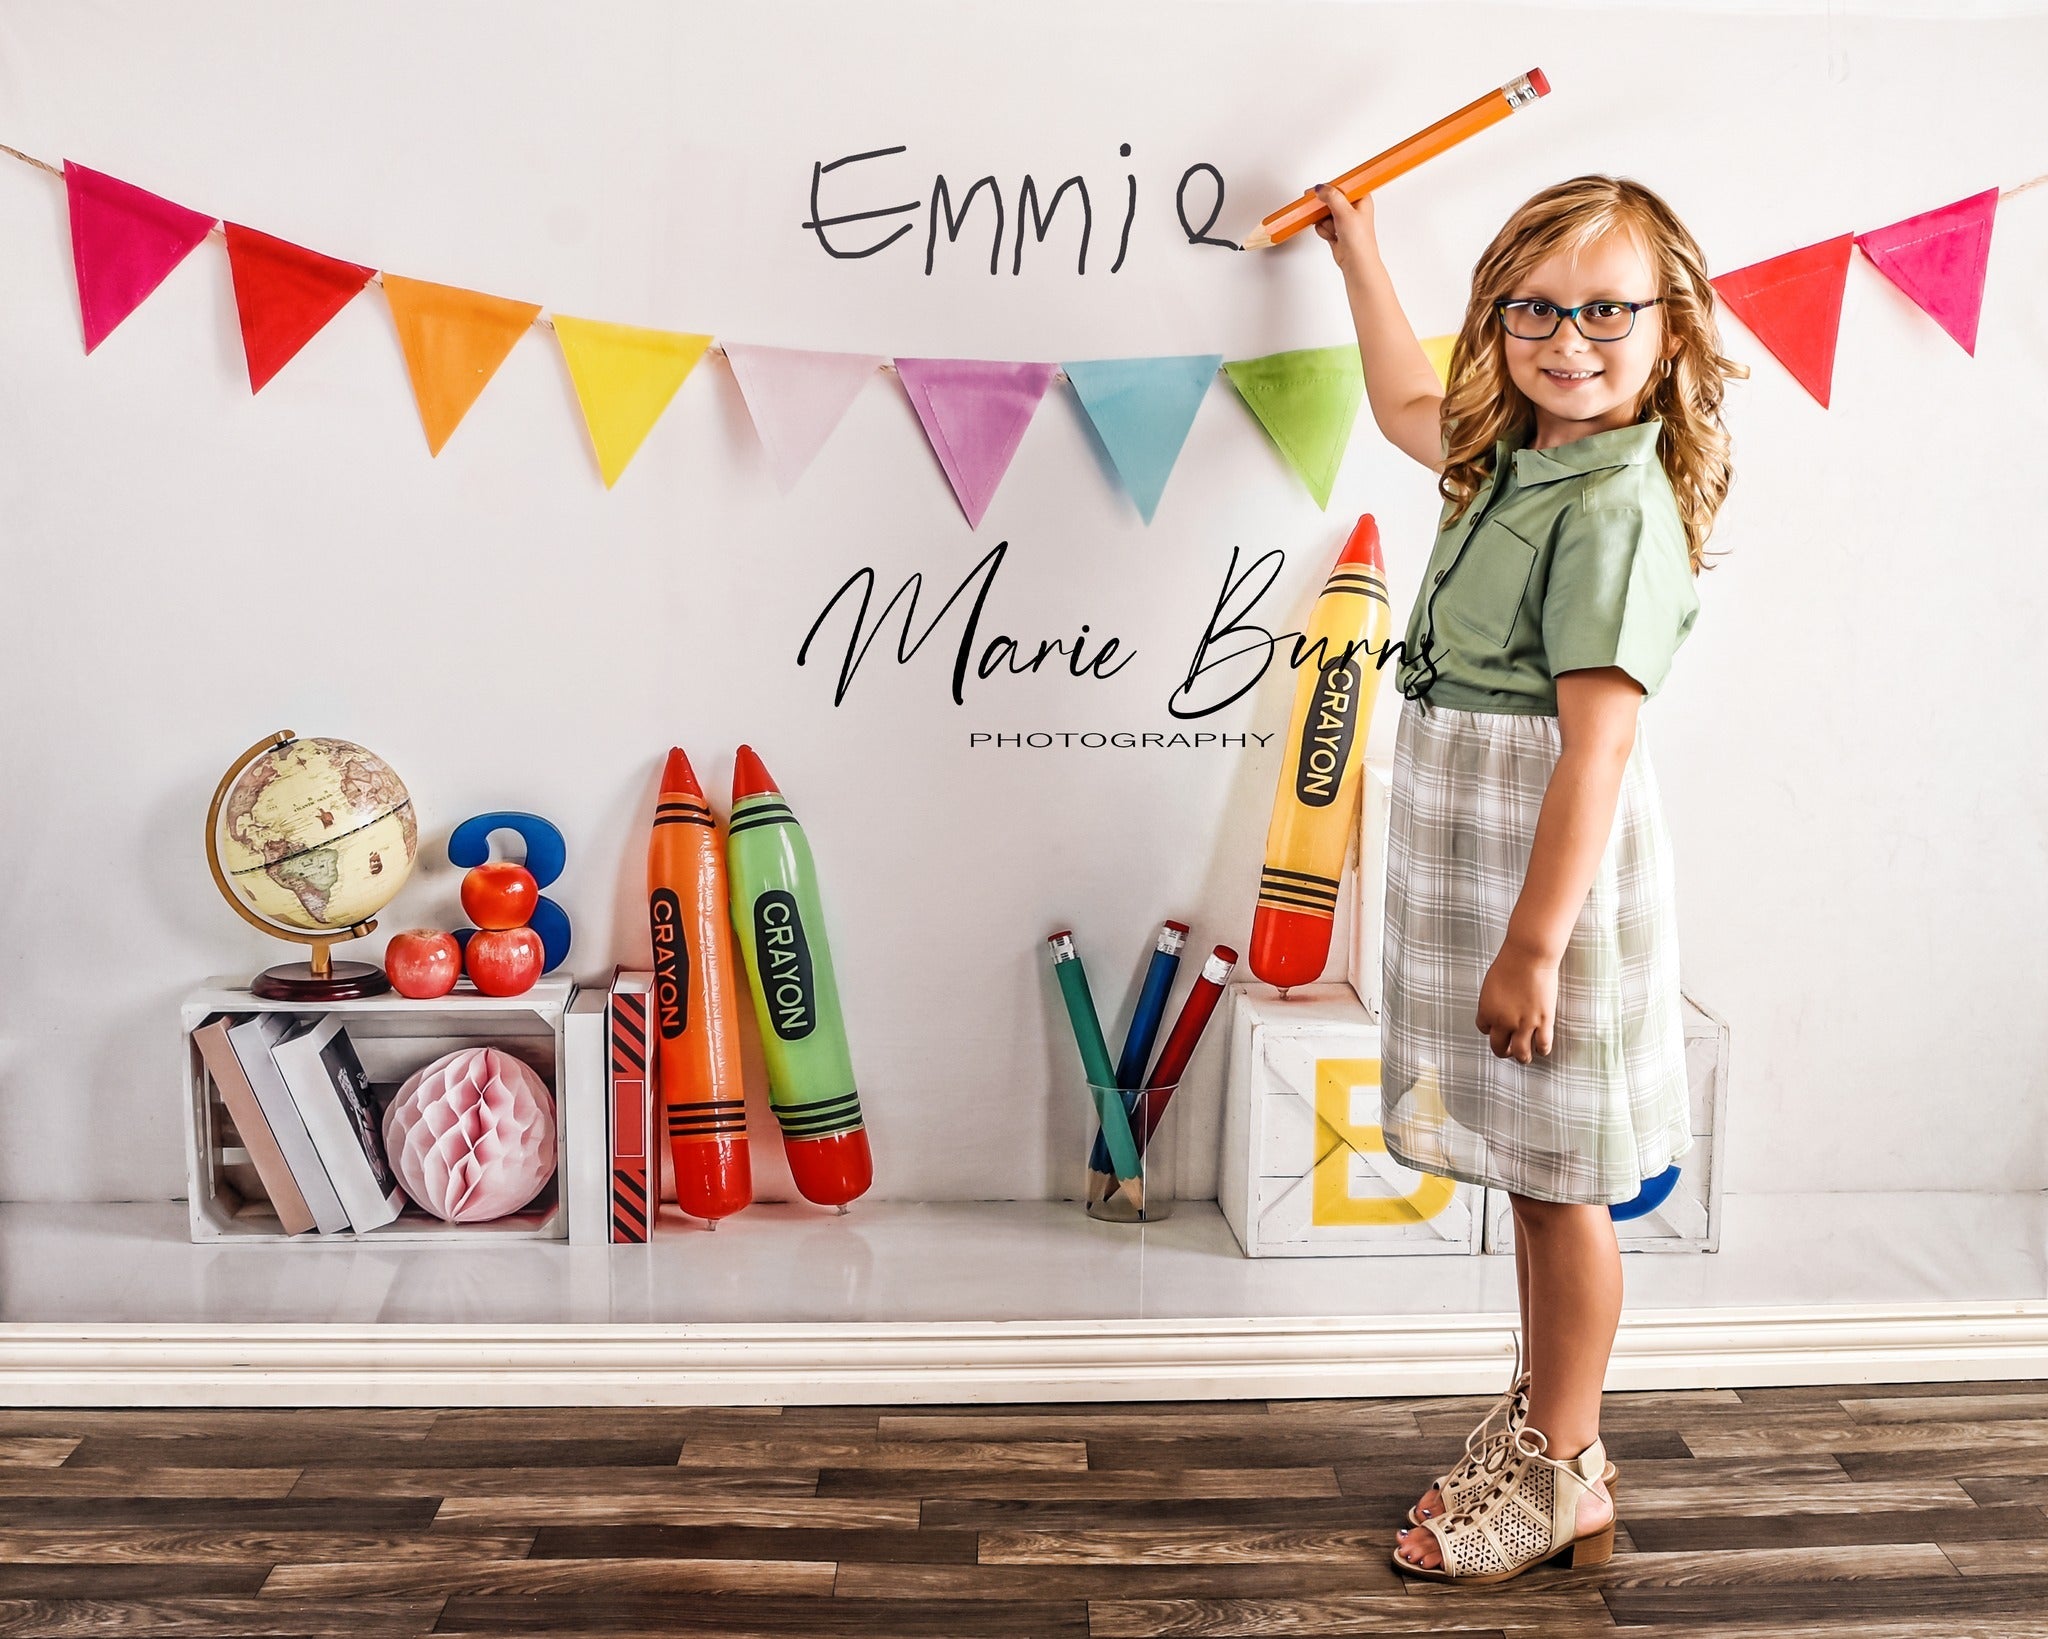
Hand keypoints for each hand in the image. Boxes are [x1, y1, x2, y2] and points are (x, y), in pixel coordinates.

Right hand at [1310, 181, 1378, 274]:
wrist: (1355, 262)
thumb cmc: (1359, 240)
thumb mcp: (1345, 213)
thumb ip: (1332, 197)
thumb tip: (1320, 188)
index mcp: (1361, 199)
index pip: (1344, 185)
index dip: (1331, 186)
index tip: (1319, 189)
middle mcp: (1353, 208)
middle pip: (1331, 199)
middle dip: (1325, 208)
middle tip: (1322, 210)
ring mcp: (1344, 219)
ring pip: (1324, 213)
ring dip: (1325, 222)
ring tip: (1334, 230)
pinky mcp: (1336, 229)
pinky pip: (1322, 224)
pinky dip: (1324, 230)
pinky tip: (1331, 236)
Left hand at [1475, 944, 1556, 1062]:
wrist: (1528, 957)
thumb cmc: (1509, 964)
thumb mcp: (1491, 985)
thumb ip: (1493, 1001)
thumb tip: (1497, 1010)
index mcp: (1486, 1011)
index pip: (1484, 1030)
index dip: (1491, 1030)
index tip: (1496, 1028)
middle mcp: (1502, 1022)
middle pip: (1498, 1047)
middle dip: (1503, 1051)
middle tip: (1507, 1051)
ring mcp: (1524, 1024)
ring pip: (1521, 1053)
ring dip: (1522, 1057)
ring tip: (1525, 1057)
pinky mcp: (1543, 1021)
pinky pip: (1542, 1045)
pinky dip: (1542, 1050)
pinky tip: (1542, 1048)